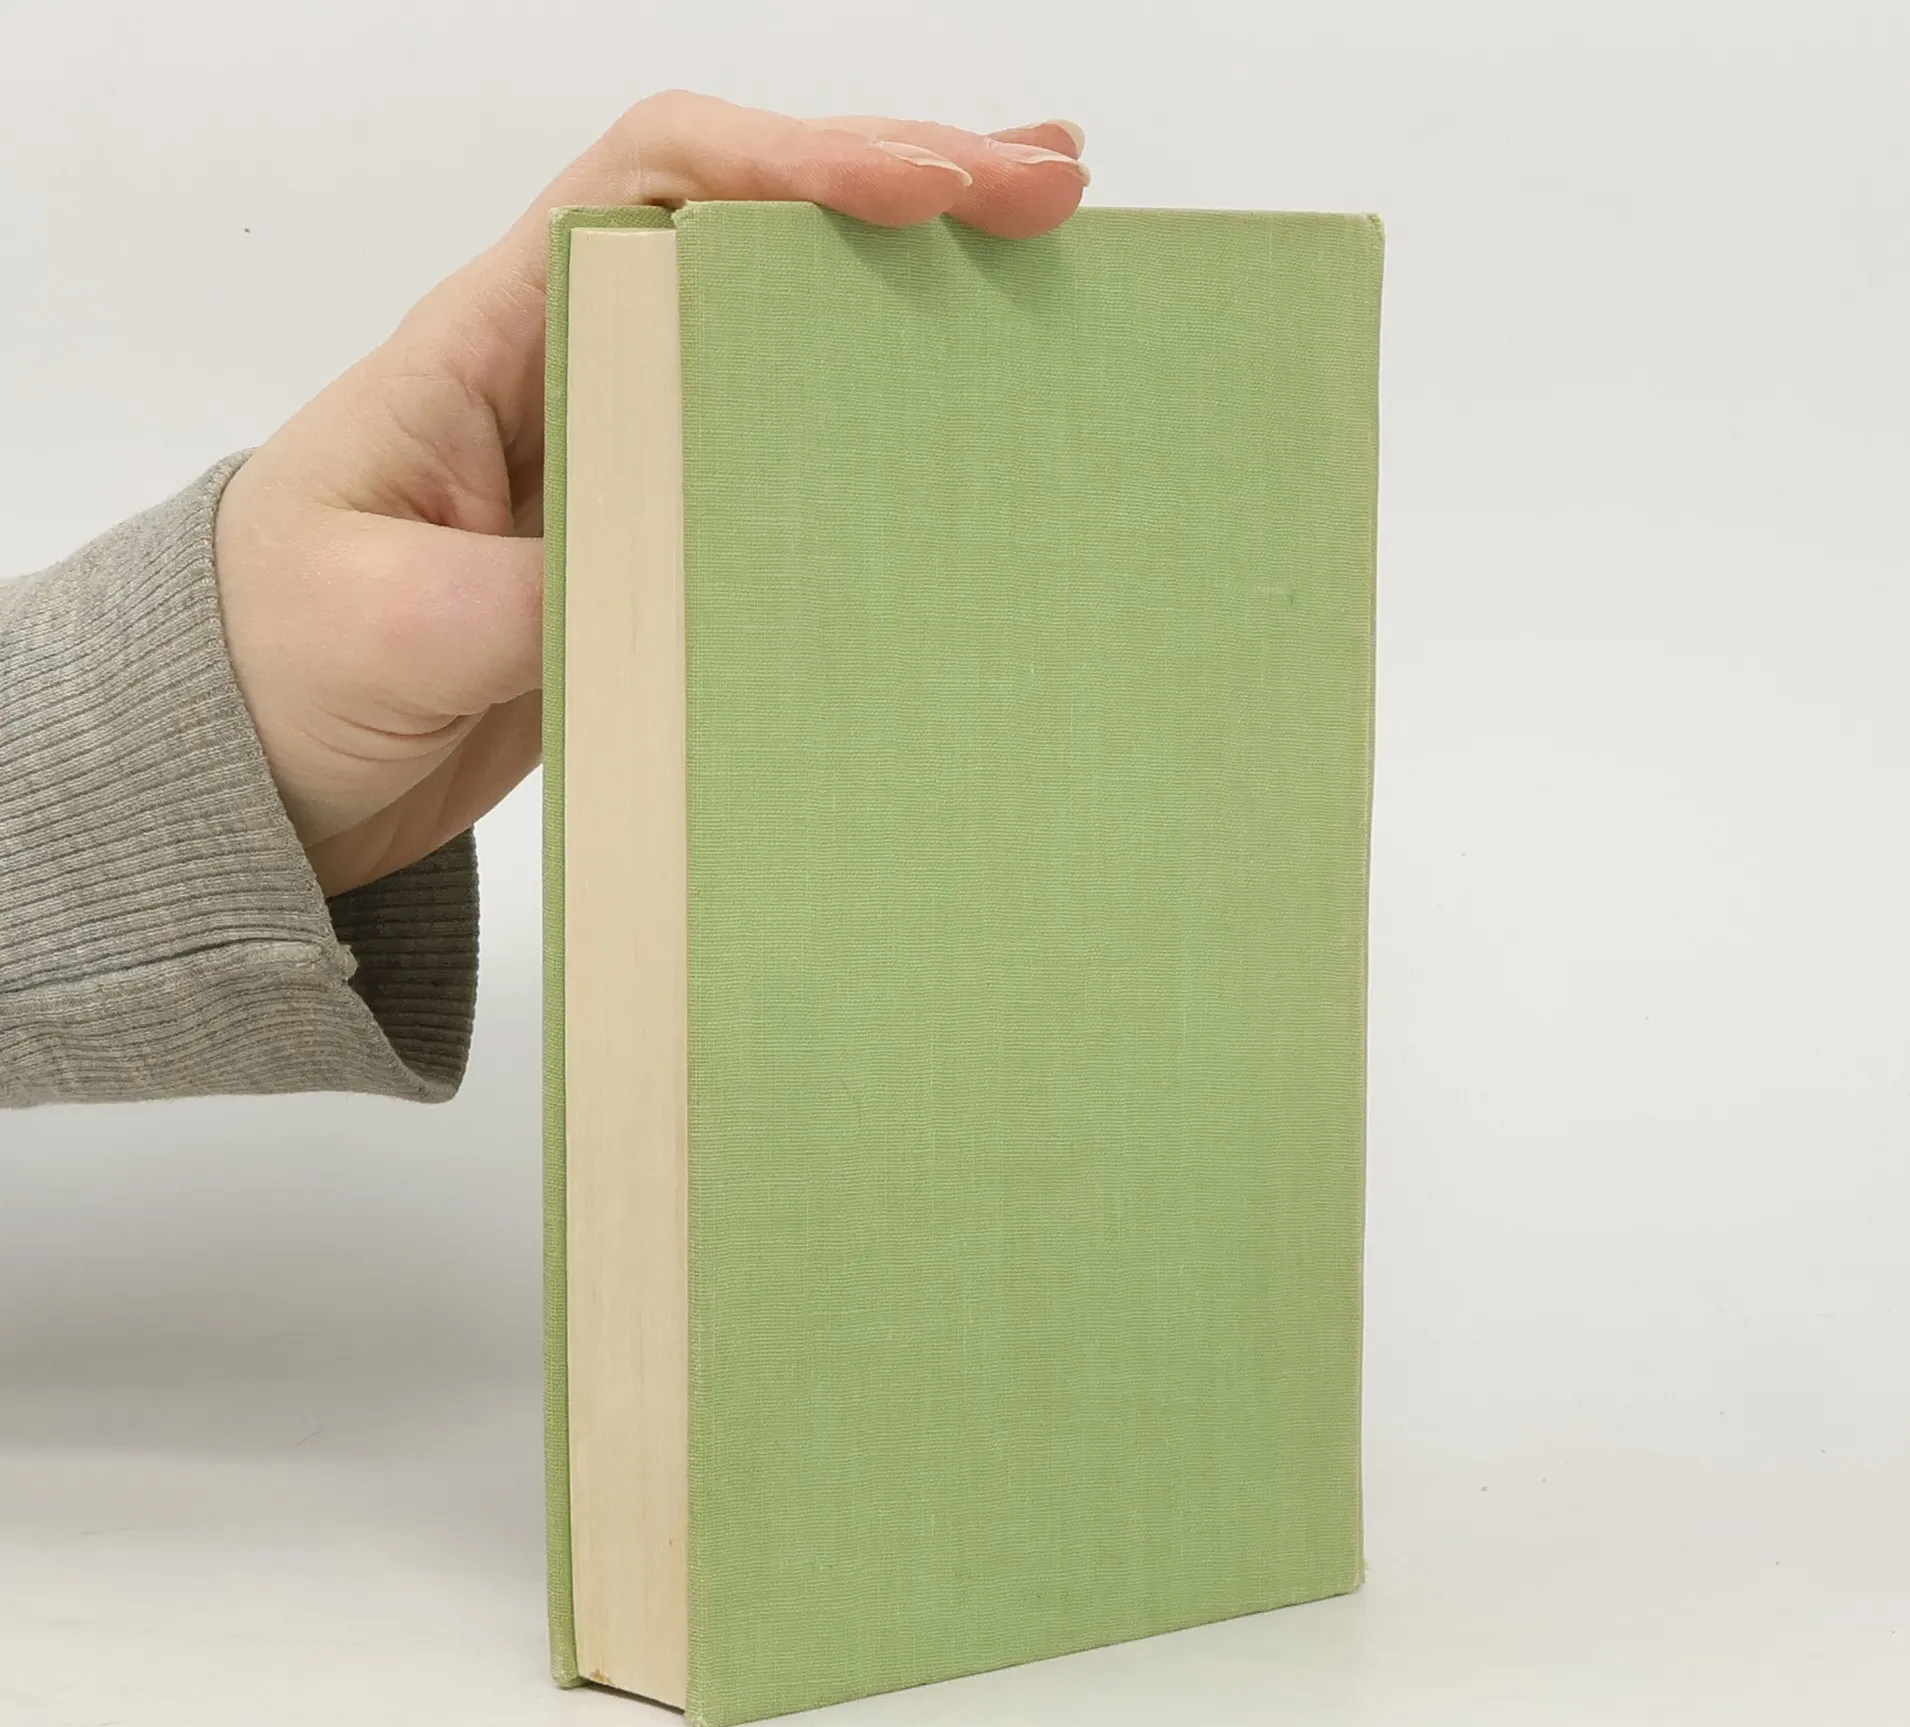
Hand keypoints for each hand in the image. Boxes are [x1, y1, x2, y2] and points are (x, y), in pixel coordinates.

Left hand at [212, 93, 1088, 897]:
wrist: (252, 772)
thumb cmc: (268, 668)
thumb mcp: (388, 625)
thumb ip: (530, 592)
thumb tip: (683, 574)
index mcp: (488, 340)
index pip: (656, 185)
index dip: (797, 164)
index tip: (925, 191)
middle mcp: (570, 375)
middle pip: (752, 233)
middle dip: (903, 192)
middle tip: (1051, 190)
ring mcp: (621, 462)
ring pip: (781, 342)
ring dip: (910, 297)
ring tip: (1048, 265)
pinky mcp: (649, 552)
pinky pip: (776, 477)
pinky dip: (873, 443)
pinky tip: (956, 441)